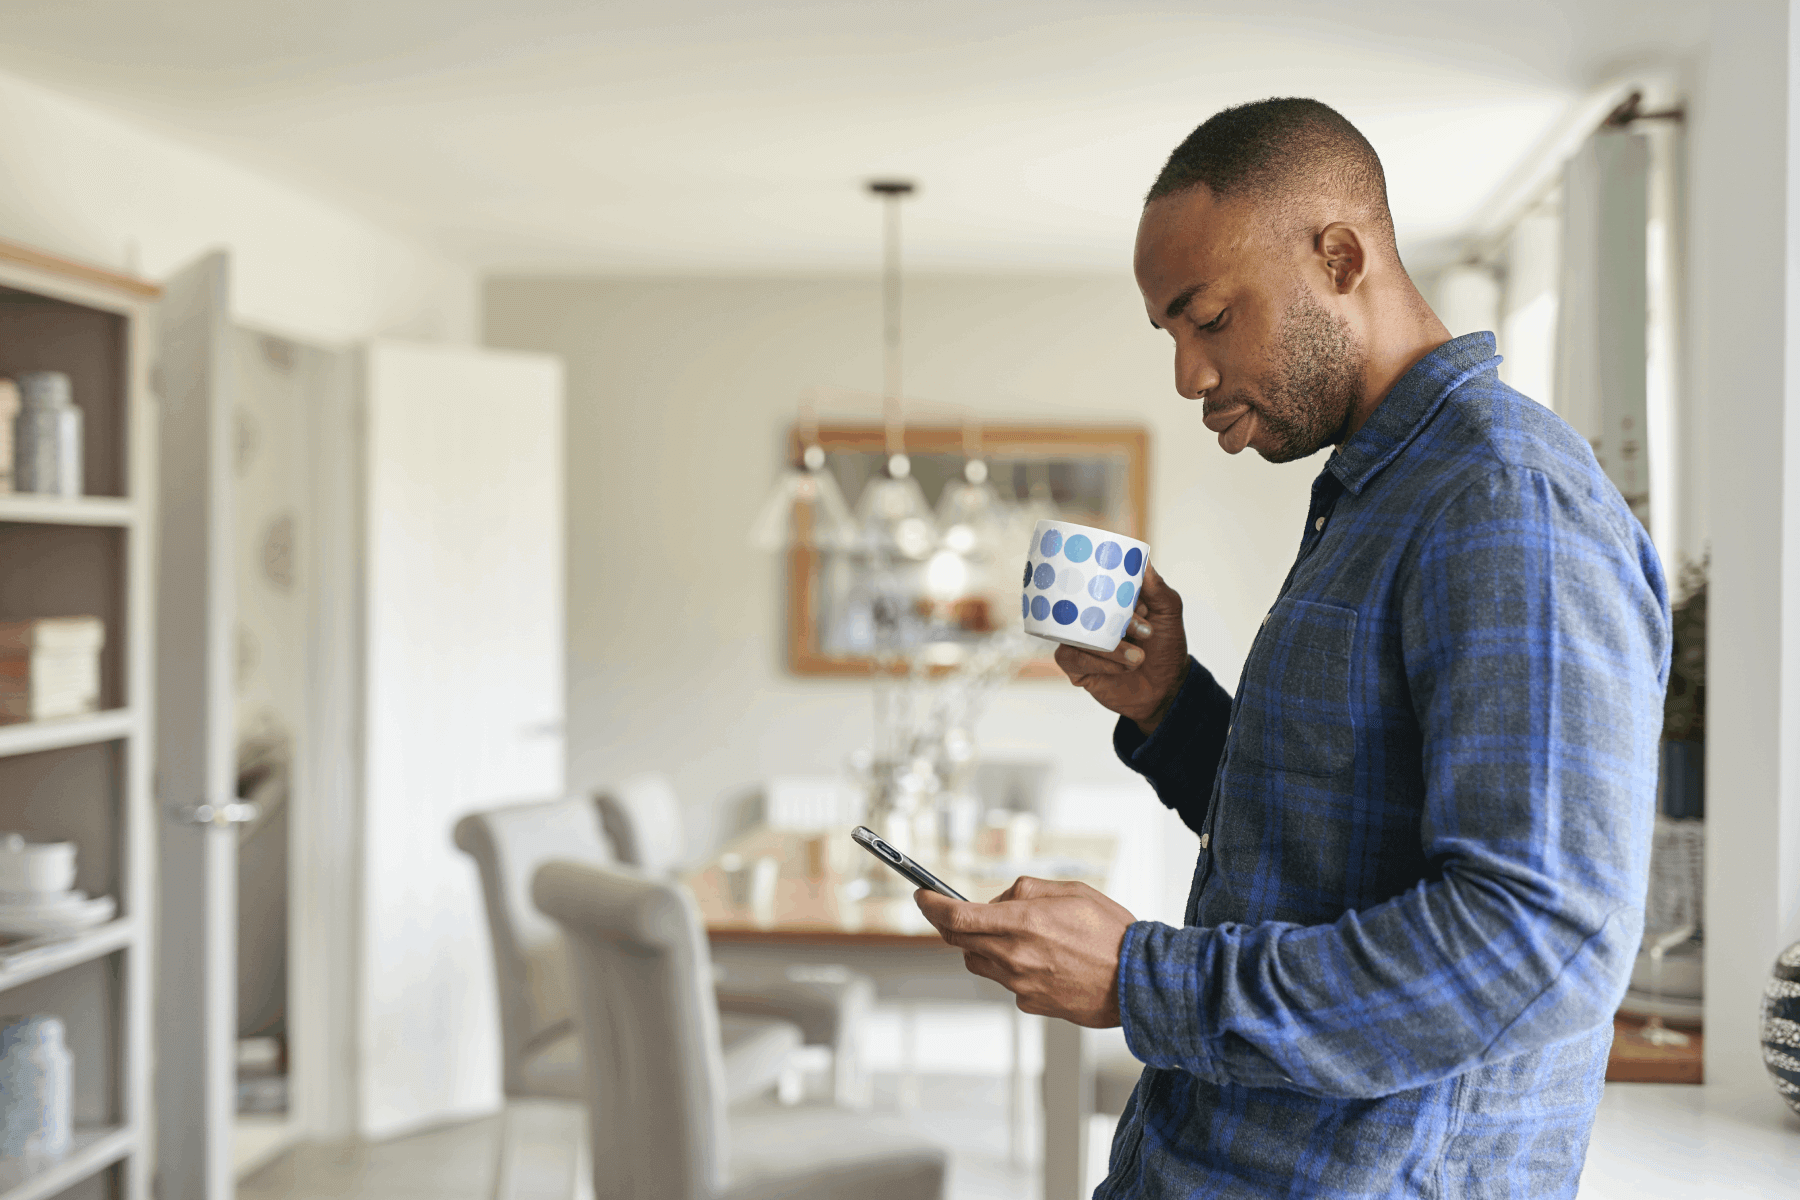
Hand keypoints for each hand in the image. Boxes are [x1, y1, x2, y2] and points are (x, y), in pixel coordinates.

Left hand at [914, 877, 1136, 1027]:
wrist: (1138, 982)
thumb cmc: (1111, 932)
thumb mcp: (1070, 891)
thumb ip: (1025, 891)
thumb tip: (997, 901)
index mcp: (1022, 922)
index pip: (956, 916)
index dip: (930, 905)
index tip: (921, 896)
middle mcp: (1014, 955)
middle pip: (959, 940)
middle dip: (949, 923)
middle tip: (953, 911)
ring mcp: (1020, 984)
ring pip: (979, 962)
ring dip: (982, 945)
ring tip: (1016, 935)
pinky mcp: (1030, 1004)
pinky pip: (1006, 981)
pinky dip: (1011, 967)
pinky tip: (1042, 960)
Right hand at [1055, 562, 1189, 734]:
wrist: (1164, 690)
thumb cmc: (1166, 648)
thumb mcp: (1169, 615)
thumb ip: (1157, 589)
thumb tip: (1144, 561)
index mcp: (1110, 599)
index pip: (1098, 581)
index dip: (1113, 586)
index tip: (1137, 602)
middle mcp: (1091, 615)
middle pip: (1082, 605)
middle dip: (1113, 619)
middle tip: (1146, 633)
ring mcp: (1080, 639)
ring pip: (1077, 634)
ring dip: (1110, 647)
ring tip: (1139, 657)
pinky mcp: (1074, 664)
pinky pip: (1071, 657)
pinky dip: (1098, 662)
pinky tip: (1121, 668)